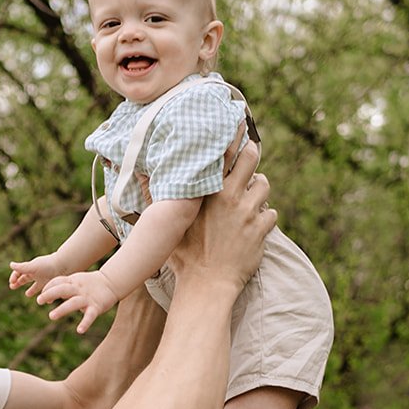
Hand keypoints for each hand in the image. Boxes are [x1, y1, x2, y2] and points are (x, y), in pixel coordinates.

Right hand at [9, 253, 65, 299]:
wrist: (64, 266)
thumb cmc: (47, 265)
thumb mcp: (33, 267)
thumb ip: (22, 268)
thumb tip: (10, 265)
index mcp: (31, 268)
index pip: (19, 272)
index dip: (14, 277)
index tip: (12, 283)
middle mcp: (37, 273)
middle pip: (25, 278)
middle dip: (19, 282)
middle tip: (12, 287)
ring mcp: (45, 279)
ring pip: (36, 286)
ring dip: (31, 290)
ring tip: (27, 294)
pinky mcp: (52, 284)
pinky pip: (48, 291)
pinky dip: (46, 297)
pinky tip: (46, 301)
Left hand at [37, 269, 118, 334]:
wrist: (112, 282)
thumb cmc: (90, 284)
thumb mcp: (76, 282)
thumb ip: (63, 288)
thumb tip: (48, 298)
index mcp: (73, 282)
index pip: (57, 282)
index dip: (48, 288)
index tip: (41, 298)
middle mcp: (79, 289)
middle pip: (62, 289)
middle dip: (50, 294)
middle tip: (39, 301)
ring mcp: (87, 298)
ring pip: (73, 303)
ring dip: (62, 309)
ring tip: (51, 316)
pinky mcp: (97, 307)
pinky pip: (90, 316)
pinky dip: (85, 323)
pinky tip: (79, 331)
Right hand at [169, 131, 273, 292]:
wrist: (207, 286)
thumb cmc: (183, 257)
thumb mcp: (166, 225)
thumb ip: (155, 197)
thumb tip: (138, 174)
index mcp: (208, 192)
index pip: (223, 153)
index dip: (232, 135)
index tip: (237, 122)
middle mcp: (230, 197)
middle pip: (251, 159)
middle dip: (251, 153)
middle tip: (249, 153)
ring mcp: (249, 213)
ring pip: (264, 185)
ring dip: (258, 189)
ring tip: (250, 196)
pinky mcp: (262, 230)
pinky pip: (271, 213)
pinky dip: (264, 217)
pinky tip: (254, 224)